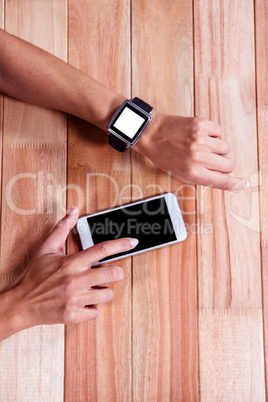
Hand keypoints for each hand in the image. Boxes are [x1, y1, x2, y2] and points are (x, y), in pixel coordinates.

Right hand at [0, 207, 137, 339]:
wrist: (21, 303)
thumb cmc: (34, 275)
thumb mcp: (47, 248)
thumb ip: (63, 228)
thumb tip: (74, 210)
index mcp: (71, 262)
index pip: (102, 249)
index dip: (121, 244)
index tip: (133, 242)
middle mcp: (75, 280)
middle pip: (113, 274)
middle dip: (115, 272)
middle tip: (107, 273)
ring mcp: (75, 299)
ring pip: (107, 294)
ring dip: (103, 291)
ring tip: (90, 288)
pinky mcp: (73, 316)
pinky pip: (95, 312)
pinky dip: (91, 307)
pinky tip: (82, 302)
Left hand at [135, 111, 248, 190]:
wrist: (150, 133)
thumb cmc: (163, 154)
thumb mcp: (180, 173)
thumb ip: (201, 177)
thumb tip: (221, 178)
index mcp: (192, 172)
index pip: (221, 181)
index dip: (235, 184)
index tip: (243, 184)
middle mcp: (198, 157)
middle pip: (228, 164)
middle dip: (223, 164)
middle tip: (213, 161)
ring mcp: (200, 140)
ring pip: (226, 148)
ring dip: (218, 149)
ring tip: (204, 146)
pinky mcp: (201, 124)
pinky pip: (219, 131)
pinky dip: (214, 134)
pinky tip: (202, 136)